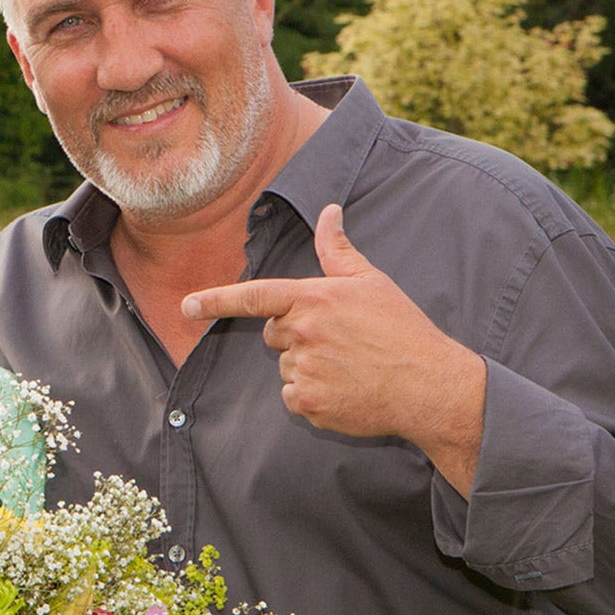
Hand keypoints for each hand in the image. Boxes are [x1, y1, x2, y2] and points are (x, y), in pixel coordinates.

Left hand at [181, 203, 486, 494]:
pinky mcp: (308, 403)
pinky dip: (312, 396)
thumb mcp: (371, 282)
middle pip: (274, 335)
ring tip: (349, 366)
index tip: (186, 306)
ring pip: (285, 367)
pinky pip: (293, 397)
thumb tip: (328, 211)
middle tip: (340, 340)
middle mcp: (302, 333)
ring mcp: (303, 369)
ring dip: (308, 367)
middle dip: (296, 336)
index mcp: (313, 299)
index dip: (216, 300)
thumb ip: (338, 250)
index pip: (254, 296)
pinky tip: (344, 389)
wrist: (427, 385)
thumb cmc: (401, 329)